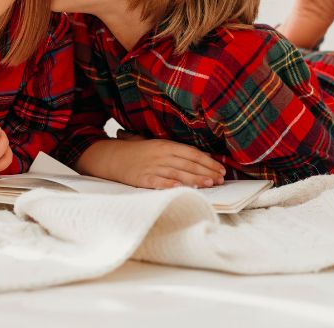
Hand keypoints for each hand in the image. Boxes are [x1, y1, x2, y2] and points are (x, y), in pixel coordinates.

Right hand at [76, 138, 225, 188]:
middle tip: (221, 179)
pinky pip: (161, 183)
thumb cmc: (138, 153)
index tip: (221, 168)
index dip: (208, 161)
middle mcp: (161, 155)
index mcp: (166, 145)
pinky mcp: (143, 179)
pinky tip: (184, 188)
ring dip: (196, 179)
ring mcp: (152, 167)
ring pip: (179, 173)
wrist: (112, 157)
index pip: (192, 153)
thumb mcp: (158, 147)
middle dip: (207, 171)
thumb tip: (198, 160)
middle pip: (189, 164)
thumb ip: (176, 152)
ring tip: (210, 184)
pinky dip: (173, 185)